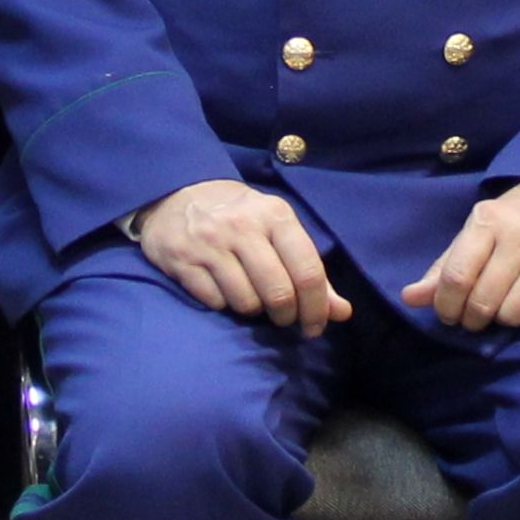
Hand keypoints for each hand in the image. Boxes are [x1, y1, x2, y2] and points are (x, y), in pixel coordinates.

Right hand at [134, 176, 342, 336]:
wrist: (178, 193)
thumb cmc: (240, 216)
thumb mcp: (278, 230)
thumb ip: (310, 271)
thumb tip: (342, 313)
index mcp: (275, 215)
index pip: (307, 271)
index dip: (317, 308)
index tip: (315, 326)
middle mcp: (243, 227)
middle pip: (278, 294)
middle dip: (286, 316)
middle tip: (283, 317)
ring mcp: (210, 244)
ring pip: (246, 303)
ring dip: (252, 309)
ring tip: (249, 294)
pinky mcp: (182, 260)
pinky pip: (215, 303)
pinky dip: (223, 303)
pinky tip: (221, 287)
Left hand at [403, 178, 519, 333]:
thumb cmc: (519, 219)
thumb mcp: (478, 231)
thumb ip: (444, 266)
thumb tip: (408, 299)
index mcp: (489, 220)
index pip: (457, 277)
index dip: (446, 306)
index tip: (448, 314)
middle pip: (483, 302)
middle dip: (472, 320)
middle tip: (475, 317)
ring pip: (513, 314)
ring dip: (504, 319)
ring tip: (505, 305)